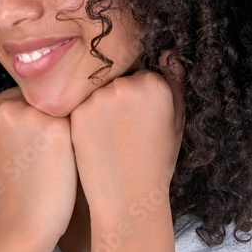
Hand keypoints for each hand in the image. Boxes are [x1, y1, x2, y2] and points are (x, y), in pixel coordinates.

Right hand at [0, 85, 77, 241]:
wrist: (28, 220)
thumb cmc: (24, 183)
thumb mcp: (7, 141)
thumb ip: (20, 114)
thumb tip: (54, 90)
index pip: (29, 93)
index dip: (45, 112)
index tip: (49, 136)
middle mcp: (7, 105)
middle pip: (47, 93)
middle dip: (59, 112)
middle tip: (62, 143)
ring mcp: (31, 114)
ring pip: (66, 100)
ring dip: (76, 118)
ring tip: (76, 146)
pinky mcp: (57, 126)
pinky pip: (82, 114)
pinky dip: (89, 130)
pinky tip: (89, 147)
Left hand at [69, 50, 185, 220]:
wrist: (128, 199)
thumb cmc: (156, 162)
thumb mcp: (176, 122)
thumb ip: (174, 83)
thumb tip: (165, 52)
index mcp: (154, 84)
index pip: (141, 75)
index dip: (140, 99)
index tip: (141, 121)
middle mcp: (124, 85)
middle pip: (117, 79)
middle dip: (119, 99)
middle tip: (123, 132)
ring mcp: (97, 99)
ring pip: (96, 91)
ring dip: (100, 107)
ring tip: (111, 139)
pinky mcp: (76, 114)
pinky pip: (79, 105)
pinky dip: (85, 119)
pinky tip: (95, 141)